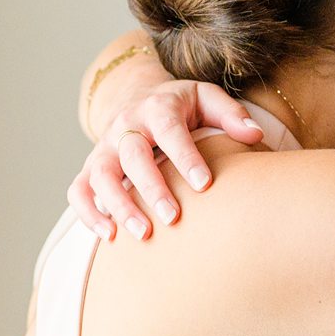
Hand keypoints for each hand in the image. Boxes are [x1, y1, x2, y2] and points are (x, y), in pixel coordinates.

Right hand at [67, 79, 263, 240]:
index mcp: (157, 107)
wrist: (138, 100)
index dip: (185, 157)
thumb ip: (231, 115)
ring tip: (143, 234)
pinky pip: (78, 190)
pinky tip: (109, 236)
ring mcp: (103, 147)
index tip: (204, 185)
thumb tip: (255, 135)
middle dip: (151, 187)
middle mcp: (125, 125)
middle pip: (132, 154)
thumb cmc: (182, 108)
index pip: (169, 129)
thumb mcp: (207, 99)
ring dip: (118, 205)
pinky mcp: (89, 168)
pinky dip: (88, 213)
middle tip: (173, 218)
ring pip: (101, 175)